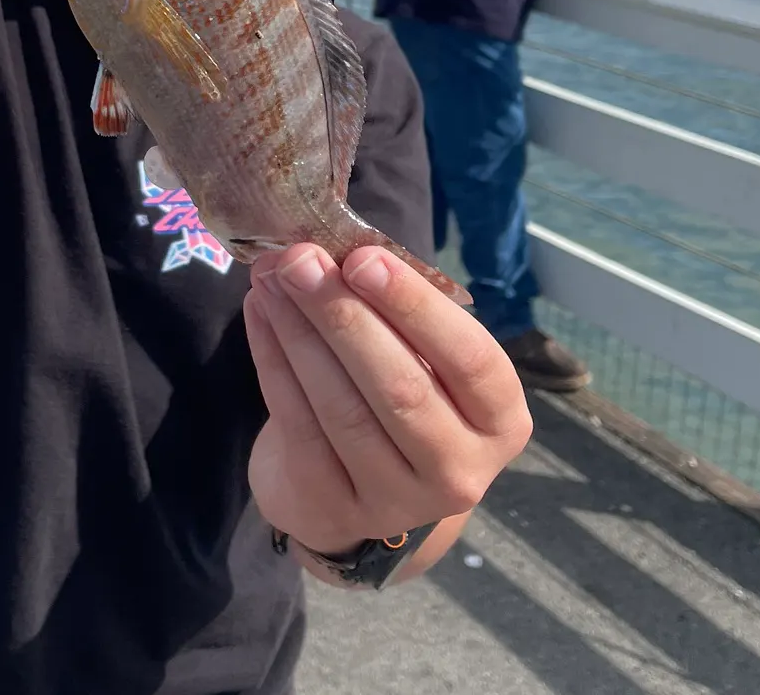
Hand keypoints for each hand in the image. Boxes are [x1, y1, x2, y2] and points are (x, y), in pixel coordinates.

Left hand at [242, 243, 531, 560]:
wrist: (355, 491)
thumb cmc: (400, 395)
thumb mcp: (423, 359)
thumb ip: (395, 311)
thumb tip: (331, 251)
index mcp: (499, 420)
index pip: (470, 359)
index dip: (415, 306)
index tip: (363, 257)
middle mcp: (460, 471)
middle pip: (400, 386)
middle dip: (342, 313)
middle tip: (299, 259)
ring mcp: (395, 501)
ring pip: (342, 407)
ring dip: (299, 331)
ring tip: (272, 278)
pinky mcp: (332, 510)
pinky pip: (298, 425)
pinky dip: (273, 360)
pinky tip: (260, 314)